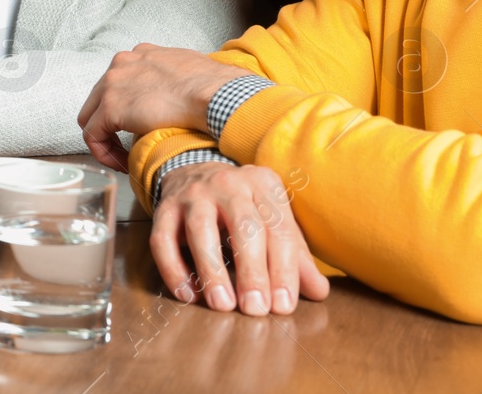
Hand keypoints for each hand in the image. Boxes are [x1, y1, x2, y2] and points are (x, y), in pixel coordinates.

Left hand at [77, 44, 249, 168]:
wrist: (215, 94)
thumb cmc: (215, 89)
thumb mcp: (190, 72)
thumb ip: (176, 79)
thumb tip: (181, 96)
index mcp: (141, 55)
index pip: (120, 82)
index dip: (126, 108)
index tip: (140, 127)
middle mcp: (121, 64)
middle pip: (100, 98)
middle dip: (111, 124)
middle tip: (127, 146)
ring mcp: (112, 84)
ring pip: (92, 117)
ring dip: (107, 140)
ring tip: (125, 158)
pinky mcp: (111, 108)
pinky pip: (93, 135)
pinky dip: (104, 152)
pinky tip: (123, 164)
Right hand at [149, 161, 328, 315]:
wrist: (194, 172)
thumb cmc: (244, 208)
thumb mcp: (272, 222)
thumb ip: (295, 255)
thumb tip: (319, 292)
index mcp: (263, 184)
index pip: (278, 229)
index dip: (283, 269)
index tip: (283, 305)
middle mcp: (228, 183)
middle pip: (243, 227)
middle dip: (252, 271)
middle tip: (256, 309)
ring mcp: (193, 193)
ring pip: (201, 230)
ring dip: (212, 270)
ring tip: (223, 305)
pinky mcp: (164, 208)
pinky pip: (163, 240)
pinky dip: (174, 269)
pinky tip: (188, 295)